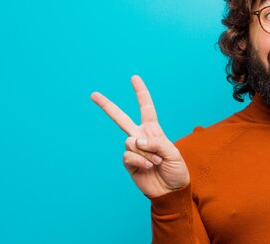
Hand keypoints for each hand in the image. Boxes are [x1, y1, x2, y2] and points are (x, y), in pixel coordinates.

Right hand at [91, 75, 189, 197]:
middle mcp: (141, 137)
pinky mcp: (129, 163)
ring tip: (156, 162)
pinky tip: (148, 167)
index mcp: (153, 130)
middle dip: (107, 106)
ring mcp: (134, 150)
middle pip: (121, 118)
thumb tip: (136, 140)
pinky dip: (140, 161)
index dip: (141, 93)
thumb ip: (157, 143)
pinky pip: (129, 155)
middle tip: (93, 94)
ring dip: (146, 152)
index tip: (134, 78)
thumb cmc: (176, 170)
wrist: (170, 191)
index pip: (146, 108)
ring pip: (130, 141)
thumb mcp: (174, 153)